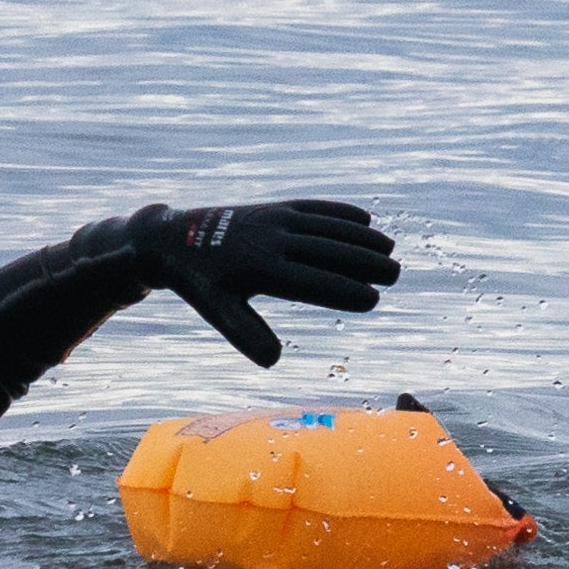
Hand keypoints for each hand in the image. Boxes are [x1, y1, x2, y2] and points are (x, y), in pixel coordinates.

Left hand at [131, 199, 401, 367]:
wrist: (173, 238)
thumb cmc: (201, 282)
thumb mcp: (217, 310)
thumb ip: (245, 333)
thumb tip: (273, 361)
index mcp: (260, 268)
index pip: (311, 281)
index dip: (344, 289)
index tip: (373, 299)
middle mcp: (272, 239)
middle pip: (327, 250)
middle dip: (363, 260)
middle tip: (395, 273)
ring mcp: (275, 219)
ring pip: (325, 226)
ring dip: (359, 235)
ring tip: (389, 248)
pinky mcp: (275, 207)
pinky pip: (314, 207)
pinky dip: (339, 211)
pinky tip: (365, 217)